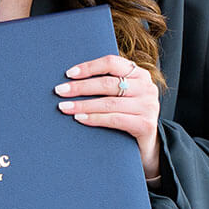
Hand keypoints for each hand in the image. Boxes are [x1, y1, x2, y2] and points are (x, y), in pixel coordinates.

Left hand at [55, 55, 160, 179]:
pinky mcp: (146, 124)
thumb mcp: (122, 95)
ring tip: (64, 107)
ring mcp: (148, 106)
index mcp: (140, 74)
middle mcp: (147, 87)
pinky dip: (95, 118)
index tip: (68, 74)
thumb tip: (72, 78)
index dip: (89, 67)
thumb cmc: (128, 115)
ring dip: (83, 105)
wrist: (147, 145)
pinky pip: (115, 119)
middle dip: (80, 87)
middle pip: (108, 83)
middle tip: (60, 91)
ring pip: (109, 103)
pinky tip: (79, 119)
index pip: (112, 63)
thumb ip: (108, 83)